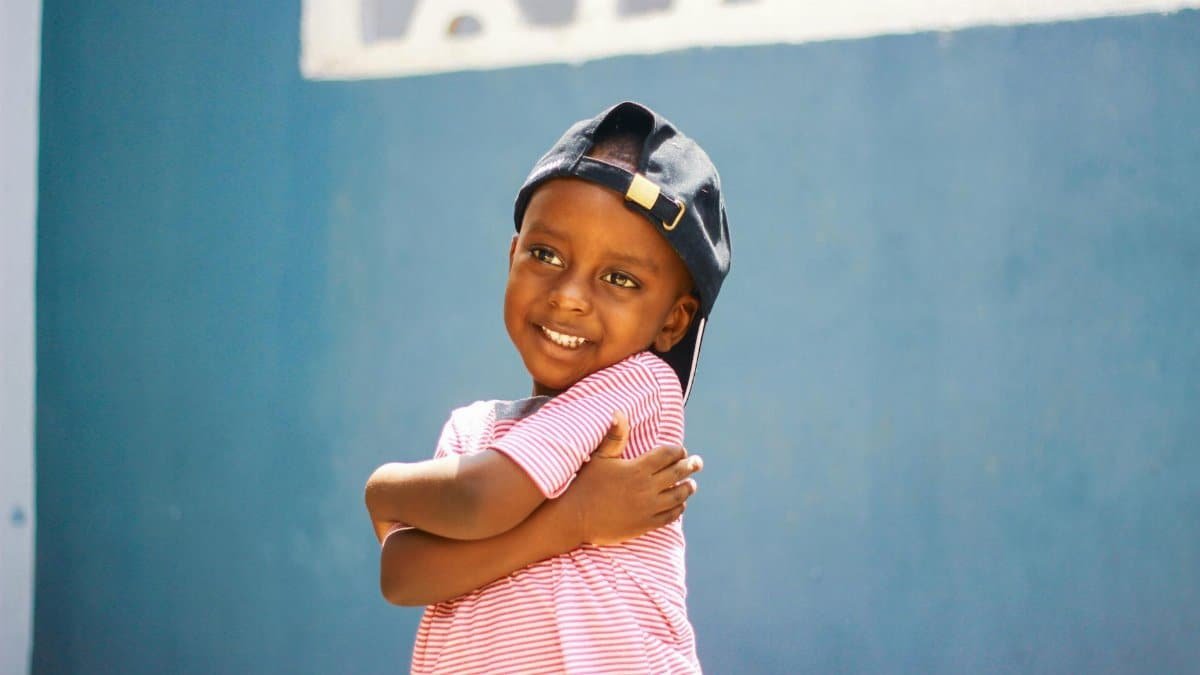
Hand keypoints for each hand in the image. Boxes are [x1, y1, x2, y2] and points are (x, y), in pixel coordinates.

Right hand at [555, 411, 702, 546]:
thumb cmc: (585, 484)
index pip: (667, 455)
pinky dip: (679, 508)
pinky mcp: (645, 524)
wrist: (575, 518)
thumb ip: (614, 436)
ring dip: (688, 488)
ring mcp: (648, 507)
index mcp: (637, 468)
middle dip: (690, 466)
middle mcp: (647, 487)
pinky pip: (670, 516)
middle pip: (678, 473)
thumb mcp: (599, 457)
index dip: (677, 451)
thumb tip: (620, 411)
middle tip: (698, 462)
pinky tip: (680, 505)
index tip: (681, 450)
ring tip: (691, 484)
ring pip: (678, 495)